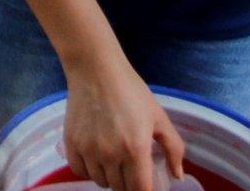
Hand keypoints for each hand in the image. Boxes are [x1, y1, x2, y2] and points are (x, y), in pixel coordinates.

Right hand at [62, 53, 185, 190]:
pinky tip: (97, 158)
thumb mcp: (159, 117)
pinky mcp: (72, 145)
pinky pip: (81, 172)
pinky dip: (90, 171)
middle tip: (132, 167)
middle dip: (129, 183)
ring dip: (110, 177)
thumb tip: (178, 176)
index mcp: (136, 149)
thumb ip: (173, 148)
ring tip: (115, 160)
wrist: (97, 71)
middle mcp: (111, 155)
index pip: (140, 189)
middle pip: (121, 188)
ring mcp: (89, 151)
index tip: (146, 183)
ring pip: (101, 182)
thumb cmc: (132, 92)